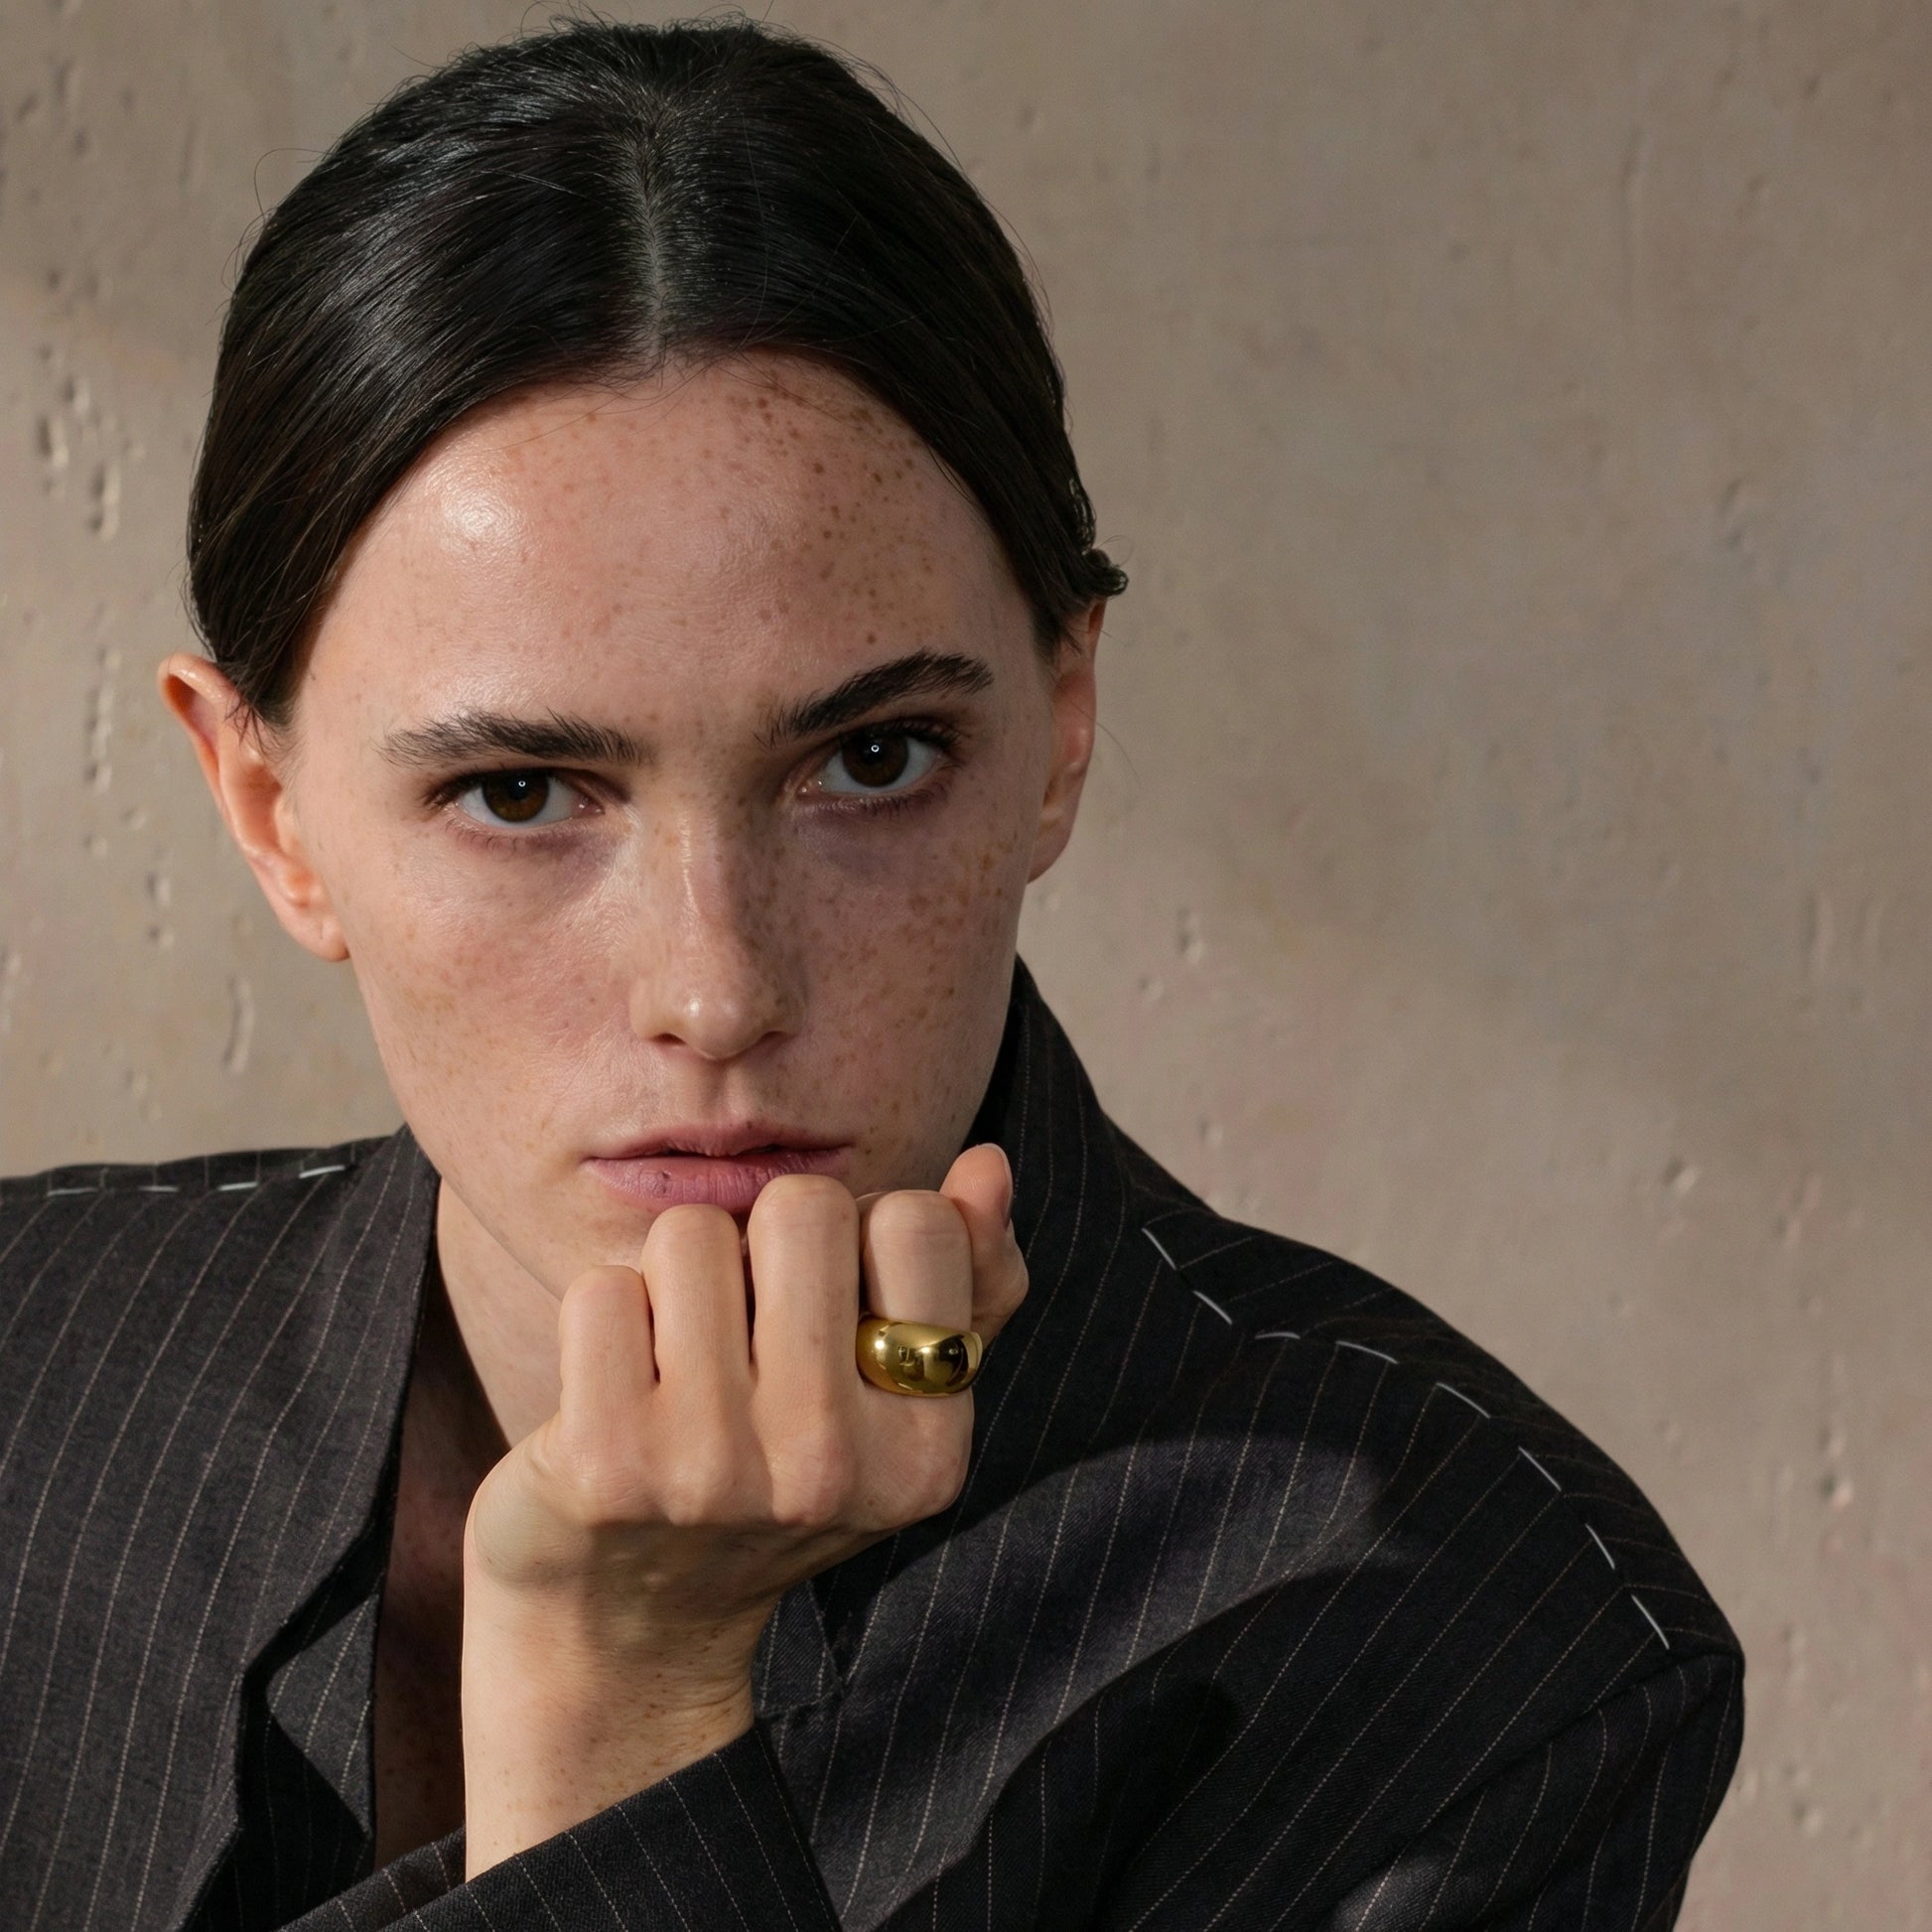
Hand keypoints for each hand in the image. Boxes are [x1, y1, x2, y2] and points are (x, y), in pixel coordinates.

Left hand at [458, 1142, 1023, 1876]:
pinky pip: (603, 1288)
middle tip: (744, 1337)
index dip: (861, 1243)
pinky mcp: (605, 1465)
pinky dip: (603, 1318)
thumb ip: (967, 1281)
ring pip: (691, 1235)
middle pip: (801, 1208)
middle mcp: (830, 1468)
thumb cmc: (772, 1481)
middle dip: (762, 1245)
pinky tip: (613, 1391)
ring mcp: (713, 1470)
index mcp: (929, 1452)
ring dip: (675, 1280)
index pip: (916, 1221)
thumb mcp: (894, 1404)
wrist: (626, 1633)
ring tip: (679, 1365)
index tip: (833, 1318)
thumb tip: (988, 1164)